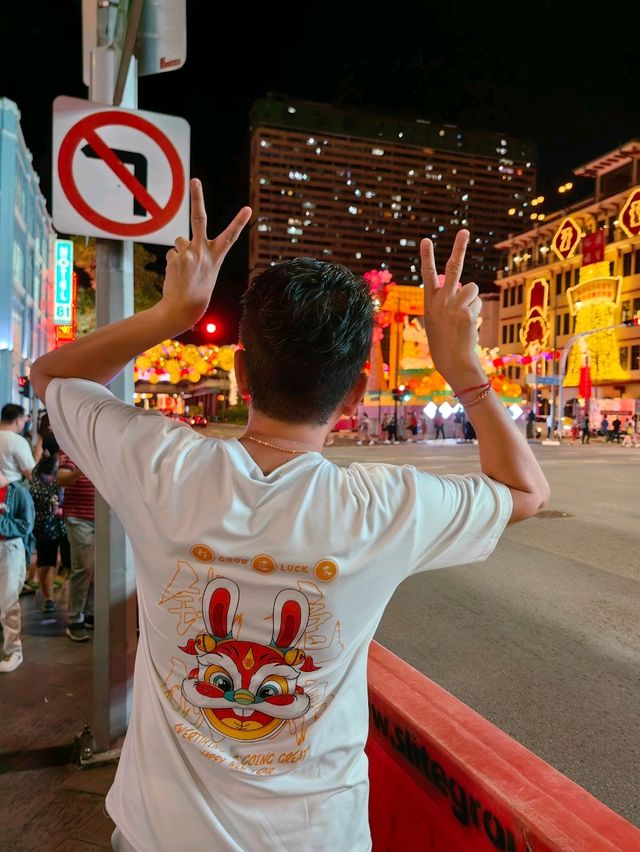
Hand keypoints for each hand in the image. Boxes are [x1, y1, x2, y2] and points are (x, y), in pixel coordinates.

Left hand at [160, 179, 251, 326]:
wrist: (183, 308)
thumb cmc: (197, 290)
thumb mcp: (206, 270)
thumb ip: (198, 251)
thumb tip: (180, 240)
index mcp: (217, 257)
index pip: (230, 236)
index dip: (239, 222)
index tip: (248, 209)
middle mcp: (204, 252)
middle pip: (199, 218)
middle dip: (197, 197)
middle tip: (195, 179)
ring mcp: (189, 253)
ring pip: (180, 242)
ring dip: (181, 252)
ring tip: (184, 271)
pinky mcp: (175, 257)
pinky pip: (172, 253)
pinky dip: (173, 262)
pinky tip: (176, 275)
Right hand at [421, 230, 485, 390]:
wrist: (451, 360)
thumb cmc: (444, 341)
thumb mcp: (437, 319)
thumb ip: (446, 300)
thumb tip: (462, 286)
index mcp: (430, 301)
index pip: (428, 274)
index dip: (426, 256)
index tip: (425, 240)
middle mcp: (441, 300)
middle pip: (453, 268)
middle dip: (459, 247)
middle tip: (465, 231)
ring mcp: (454, 306)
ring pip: (472, 289)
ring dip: (472, 300)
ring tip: (463, 317)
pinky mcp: (467, 312)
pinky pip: (477, 303)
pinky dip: (475, 312)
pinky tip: (467, 325)